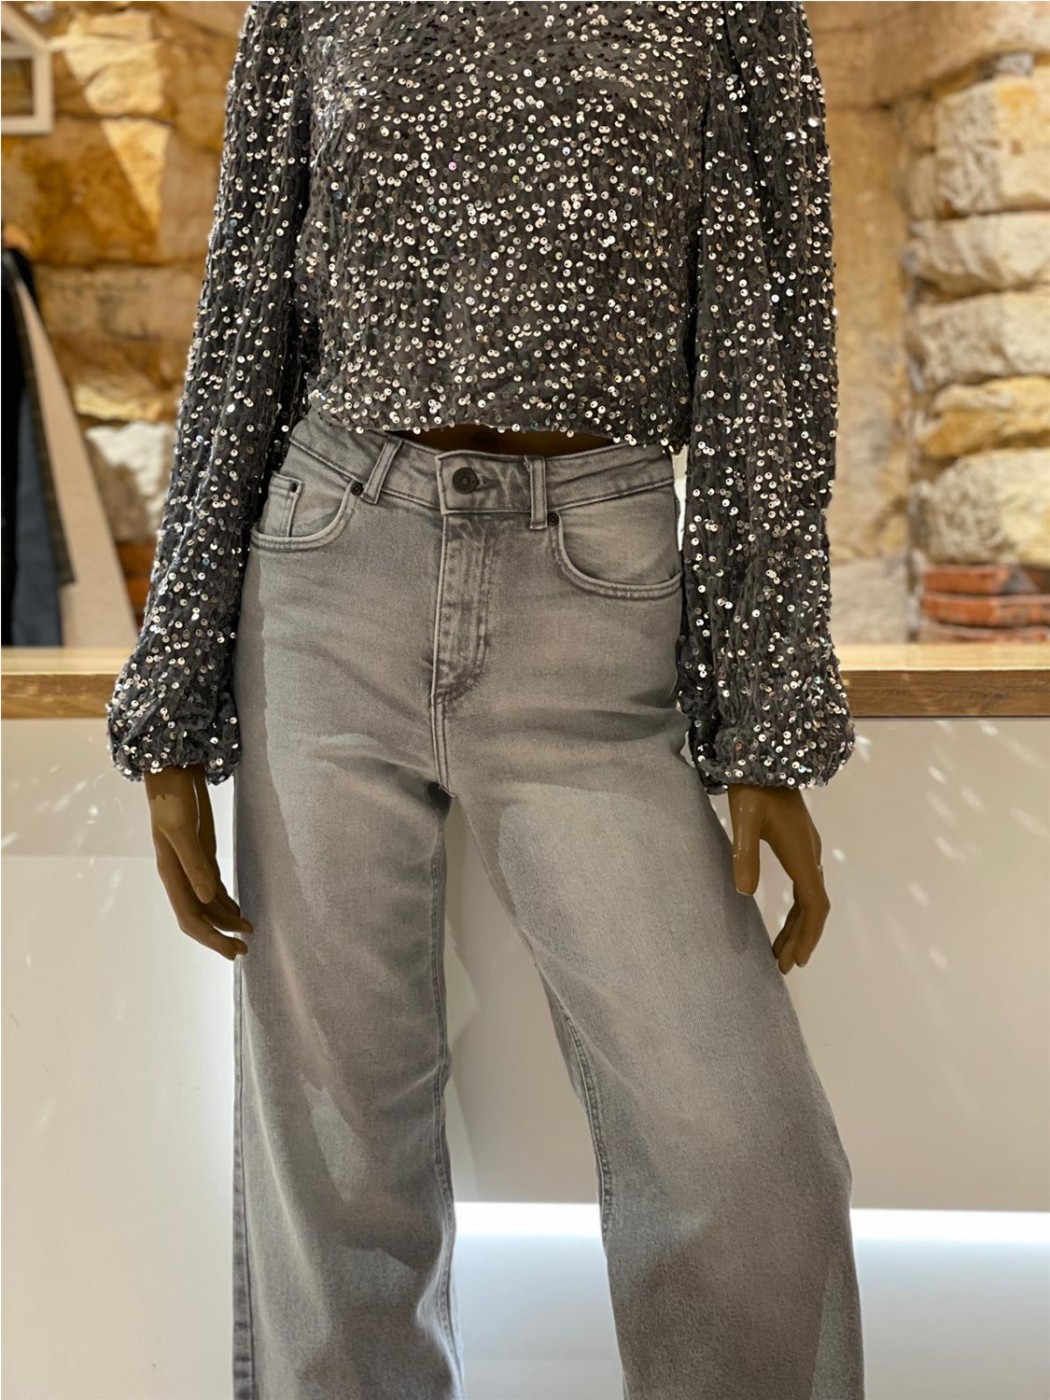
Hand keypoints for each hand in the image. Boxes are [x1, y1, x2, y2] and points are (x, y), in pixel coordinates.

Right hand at [144, 764, 252, 959]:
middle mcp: (180, 875)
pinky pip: (213, 887)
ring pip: (208, 904)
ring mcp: (191, 865)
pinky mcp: (201, 853)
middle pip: (200, 916)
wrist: (172, 771)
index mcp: (172, 873)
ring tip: (250, 931)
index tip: (234, 951)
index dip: (212, 938)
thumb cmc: (172, 797)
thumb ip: (195, 862)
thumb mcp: (182, 827)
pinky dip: (225, 902)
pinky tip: (238, 910)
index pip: (191, 918)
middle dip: (221, 936)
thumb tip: (207, 897)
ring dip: (227, 919)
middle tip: (246, 950)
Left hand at [726, 783, 829, 975]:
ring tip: (782, 952)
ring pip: (809, 897)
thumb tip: (744, 892)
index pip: (813, 904)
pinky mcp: (798, 844)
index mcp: (801, 853)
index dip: (807, 935)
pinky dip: (797, 909)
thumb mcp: (744, 819)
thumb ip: (745, 854)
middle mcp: (810, 854)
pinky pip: (804, 885)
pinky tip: (785, 919)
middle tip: (783, 966)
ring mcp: (807, 849)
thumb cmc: (753, 787)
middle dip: (801, 938)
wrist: (766, 756)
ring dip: (798, 926)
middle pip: (813, 906)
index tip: (796, 960)